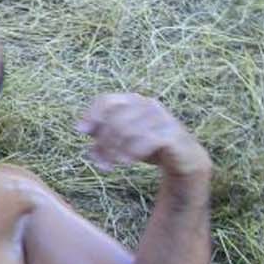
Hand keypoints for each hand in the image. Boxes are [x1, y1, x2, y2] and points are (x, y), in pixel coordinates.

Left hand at [77, 94, 210, 176]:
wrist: (184, 158)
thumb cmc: (148, 146)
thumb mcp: (122, 141)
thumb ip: (101, 135)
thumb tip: (80, 128)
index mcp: (133, 101)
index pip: (107, 100)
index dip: (92, 114)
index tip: (81, 131)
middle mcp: (147, 104)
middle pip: (115, 119)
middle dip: (104, 142)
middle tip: (101, 162)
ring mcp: (161, 117)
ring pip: (129, 130)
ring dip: (116, 150)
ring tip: (114, 164)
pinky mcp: (172, 133)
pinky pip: (147, 140)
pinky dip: (133, 152)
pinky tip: (127, 162)